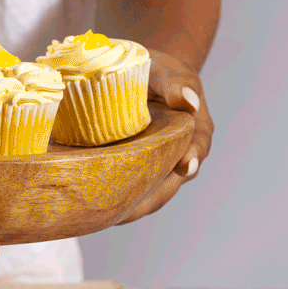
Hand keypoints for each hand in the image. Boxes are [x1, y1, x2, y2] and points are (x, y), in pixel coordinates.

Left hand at [116, 49, 212, 224]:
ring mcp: (159, 166)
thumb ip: (176, 83)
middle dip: (149, 200)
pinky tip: (91, 209)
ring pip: (148, 195)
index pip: (196, 149)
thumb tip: (188, 100)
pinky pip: (129, 191)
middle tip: (125, 213)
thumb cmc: (157, 71)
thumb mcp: (167, 70)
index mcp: (195, 131)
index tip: (184, 167)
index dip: (190, 158)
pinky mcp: (137, 171)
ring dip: (129, 208)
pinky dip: (114, 201)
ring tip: (103, 218)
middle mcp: (180, 155)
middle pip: (170, 184)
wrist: (143, 77)